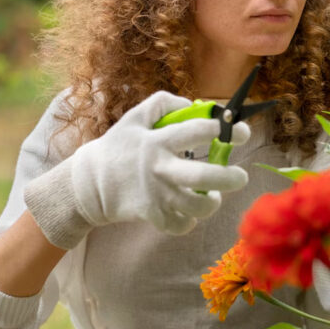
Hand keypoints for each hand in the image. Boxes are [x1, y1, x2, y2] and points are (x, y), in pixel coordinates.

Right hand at [71, 91, 249, 233]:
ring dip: (212, 202)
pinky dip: (190, 221)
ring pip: (196, 206)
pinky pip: (181, 225)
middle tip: (241, 176)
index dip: (224, 129)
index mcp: (157, 141)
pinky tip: (190, 211)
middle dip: (230, 177)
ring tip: (214, 195)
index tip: (242, 132)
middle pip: (203, 175)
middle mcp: (159, 168)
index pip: (197, 131)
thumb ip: (163, 103)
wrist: (86, 183)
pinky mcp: (152, 215)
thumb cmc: (117, 147)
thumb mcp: (135, 118)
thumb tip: (194, 104)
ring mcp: (156, 195)